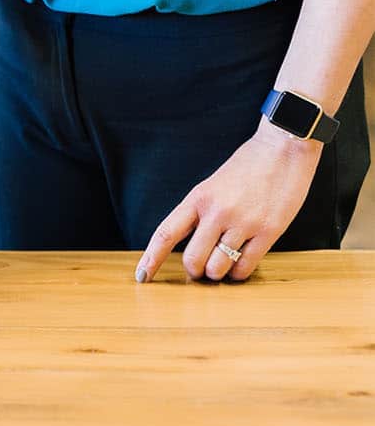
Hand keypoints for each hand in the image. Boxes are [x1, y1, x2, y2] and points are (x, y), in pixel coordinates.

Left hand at [135, 119, 321, 282]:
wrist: (283, 149)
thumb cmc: (246, 168)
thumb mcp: (211, 186)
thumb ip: (198, 213)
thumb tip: (188, 246)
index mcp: (197, 198)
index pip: (166, 234)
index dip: (151, 259)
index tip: (141, 276)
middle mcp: (217, 212)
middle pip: (192, 259)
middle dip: (194, 271)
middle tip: (201, 270)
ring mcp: (243, 222)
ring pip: (218, 267)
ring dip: (218, 274)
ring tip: (222, 267)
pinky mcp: (269, 231)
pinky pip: (245, 266)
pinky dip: (239, 273)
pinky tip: (239, 266)